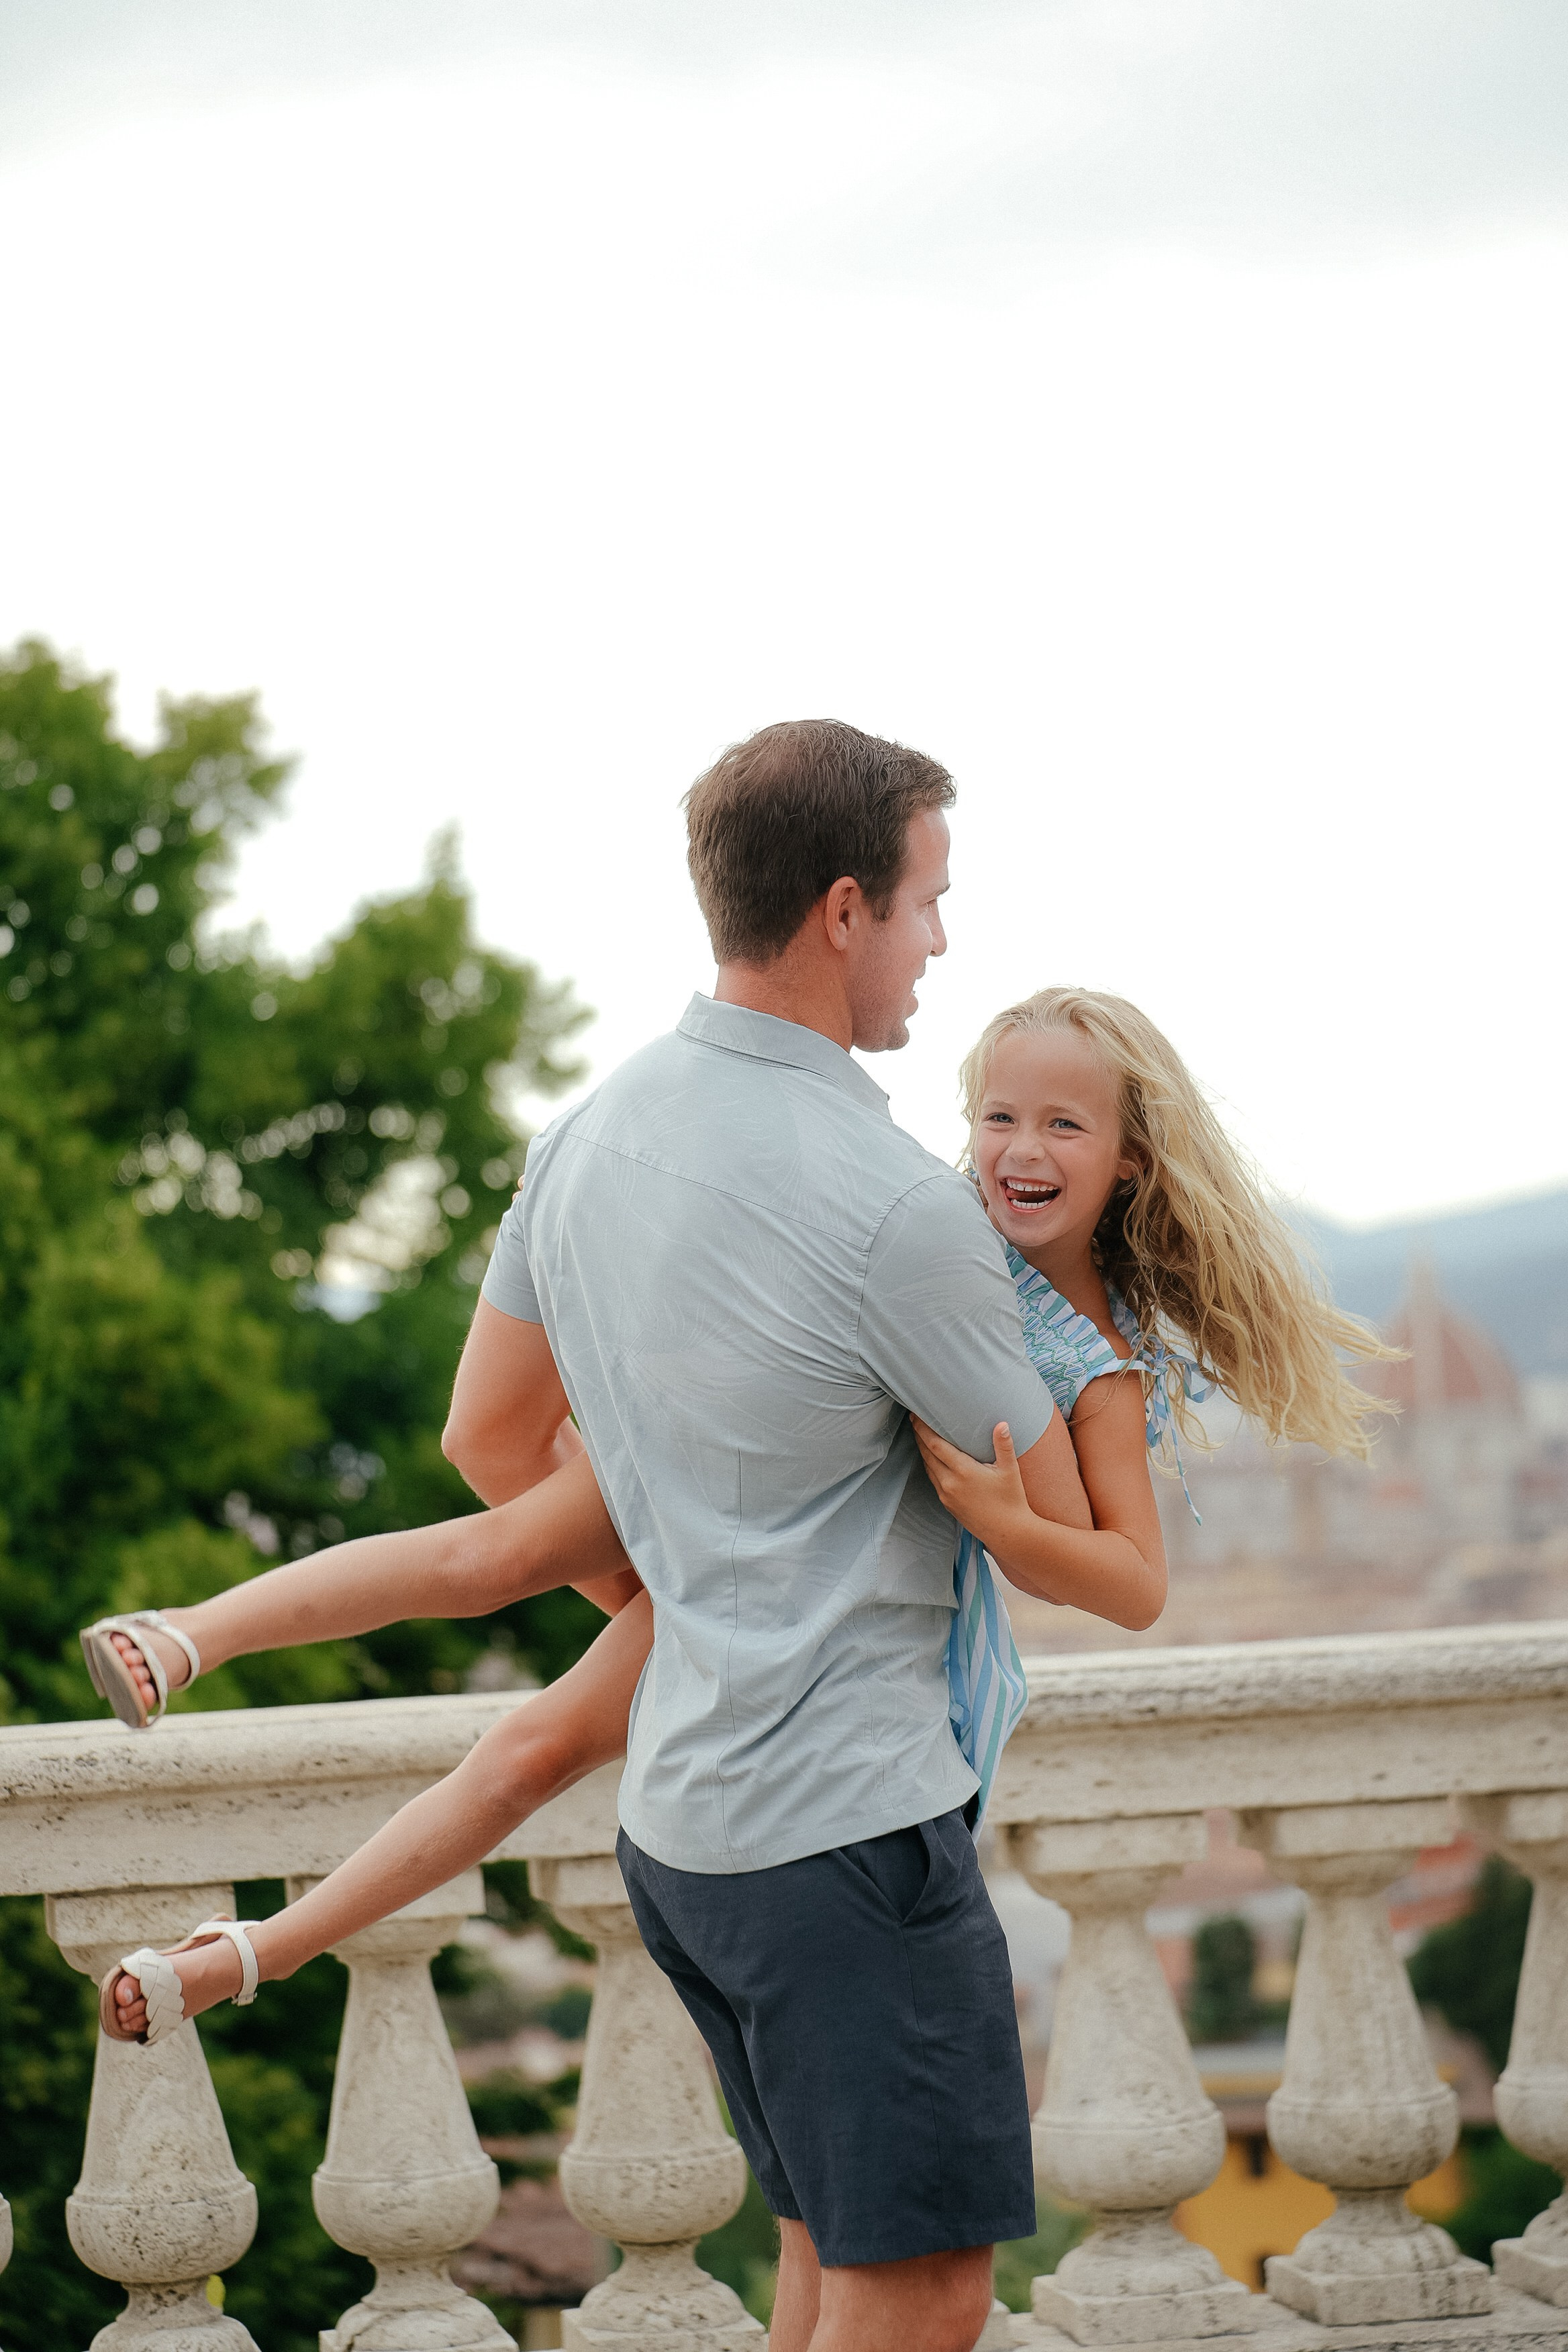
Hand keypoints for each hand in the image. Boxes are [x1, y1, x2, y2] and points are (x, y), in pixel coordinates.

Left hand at [911, 1417, 1032, 1554]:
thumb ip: (1004, 1445)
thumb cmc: (1011, 1500)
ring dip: (923, 1451)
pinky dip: (930, 1466)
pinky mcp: (948, 1504)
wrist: (1008, 1533)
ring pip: (928, 1467)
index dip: (923, 1429)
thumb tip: (1001, 1424)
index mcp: (963, 1471)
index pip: (935, 1445)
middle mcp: (950, 1483)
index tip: (917, 1416)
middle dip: (919, 1436)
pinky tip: (932, 1460)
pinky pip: (933, 1480)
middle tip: (914, 1419)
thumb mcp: (1010, 1470)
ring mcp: (946, 1495)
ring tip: (920, 1436)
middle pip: (927, 1454)